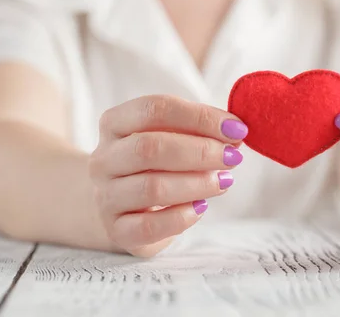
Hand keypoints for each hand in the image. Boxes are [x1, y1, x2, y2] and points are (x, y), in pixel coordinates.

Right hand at [89, 95, 247, 256]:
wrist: (118, 206)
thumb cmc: (153, 165)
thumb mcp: (169, 138)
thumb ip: (198, 131)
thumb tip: (235, 132)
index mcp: (114, 124)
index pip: (154, 109)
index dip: (200, 117)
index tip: (236, 128)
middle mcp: (104, 159)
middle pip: (150, 147)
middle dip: (200, 151)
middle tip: (232, 157)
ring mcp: (105, 196)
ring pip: (152, 188)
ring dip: (197, 184)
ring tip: (224, 181)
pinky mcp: (116, 230)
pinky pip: (149, 226)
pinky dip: (182, 217)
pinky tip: (201, 208)